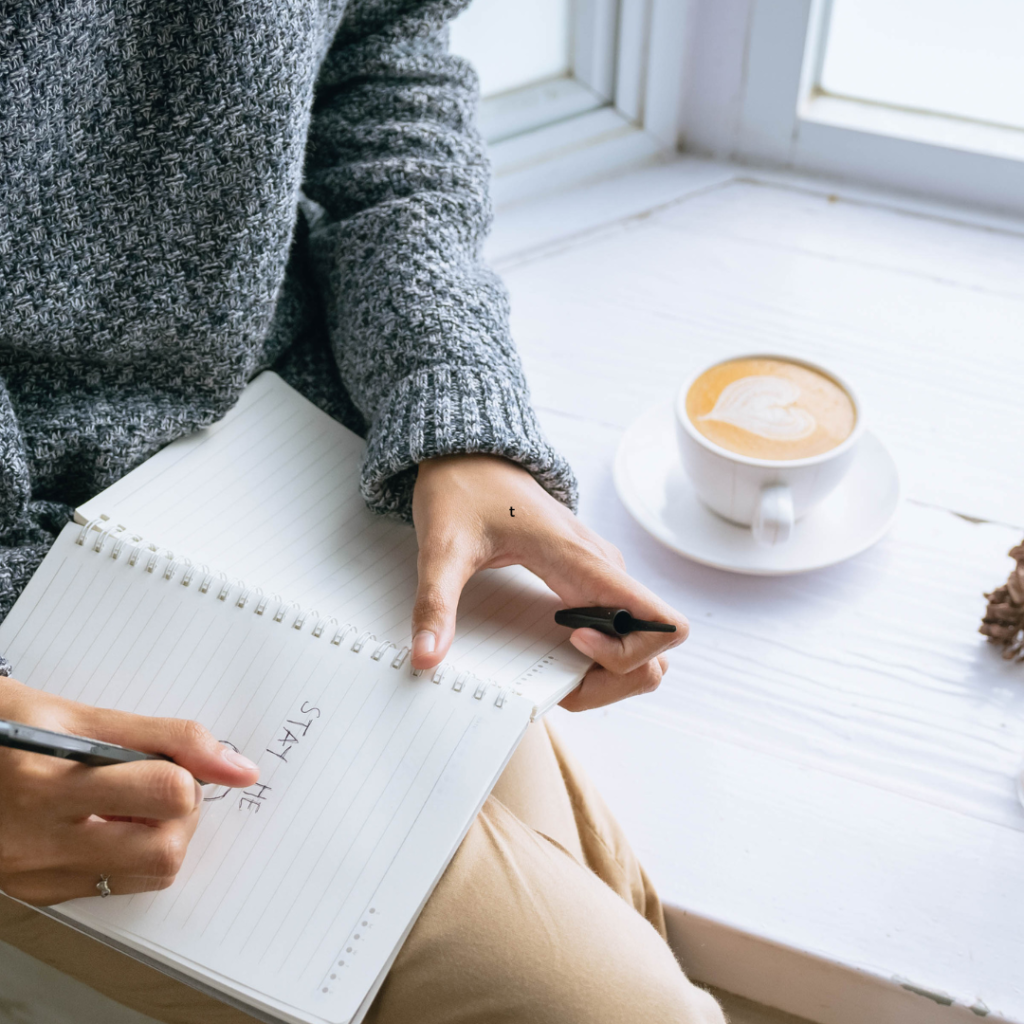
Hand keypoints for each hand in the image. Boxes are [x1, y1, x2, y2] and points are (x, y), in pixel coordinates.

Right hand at [0, 677, 258, 905]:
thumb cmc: (1, 727)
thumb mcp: (74, 715)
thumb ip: (165, 738)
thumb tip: (238, 766)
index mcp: (47, 779)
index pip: (166, 790)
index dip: (190, 772)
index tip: (185, 761)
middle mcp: (37, 838)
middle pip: (166, 848)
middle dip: (182, 812)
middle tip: (160, 782)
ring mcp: (34, 875)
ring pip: (151, 875)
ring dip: (161, 837)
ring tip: (129, 803)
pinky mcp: (36, 895)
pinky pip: (117, 885)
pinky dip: (130, 854)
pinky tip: (103, 824)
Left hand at [410, 454, 687, 710]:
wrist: (468, 455)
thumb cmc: (464, 490)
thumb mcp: (443, 548)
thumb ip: (436, 603)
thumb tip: (426, 658)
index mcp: (584, 562)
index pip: (661, 623)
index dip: (627, 654)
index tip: (571, 642)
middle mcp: (605, 571)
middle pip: (657, 652)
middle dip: (616, 681)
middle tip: (561, 680)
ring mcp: (600, 576)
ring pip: (642, 646)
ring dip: (610, 675)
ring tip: (556, 672)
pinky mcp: (588, 580)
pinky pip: (618, 631)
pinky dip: (597, 658)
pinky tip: (552, 654)